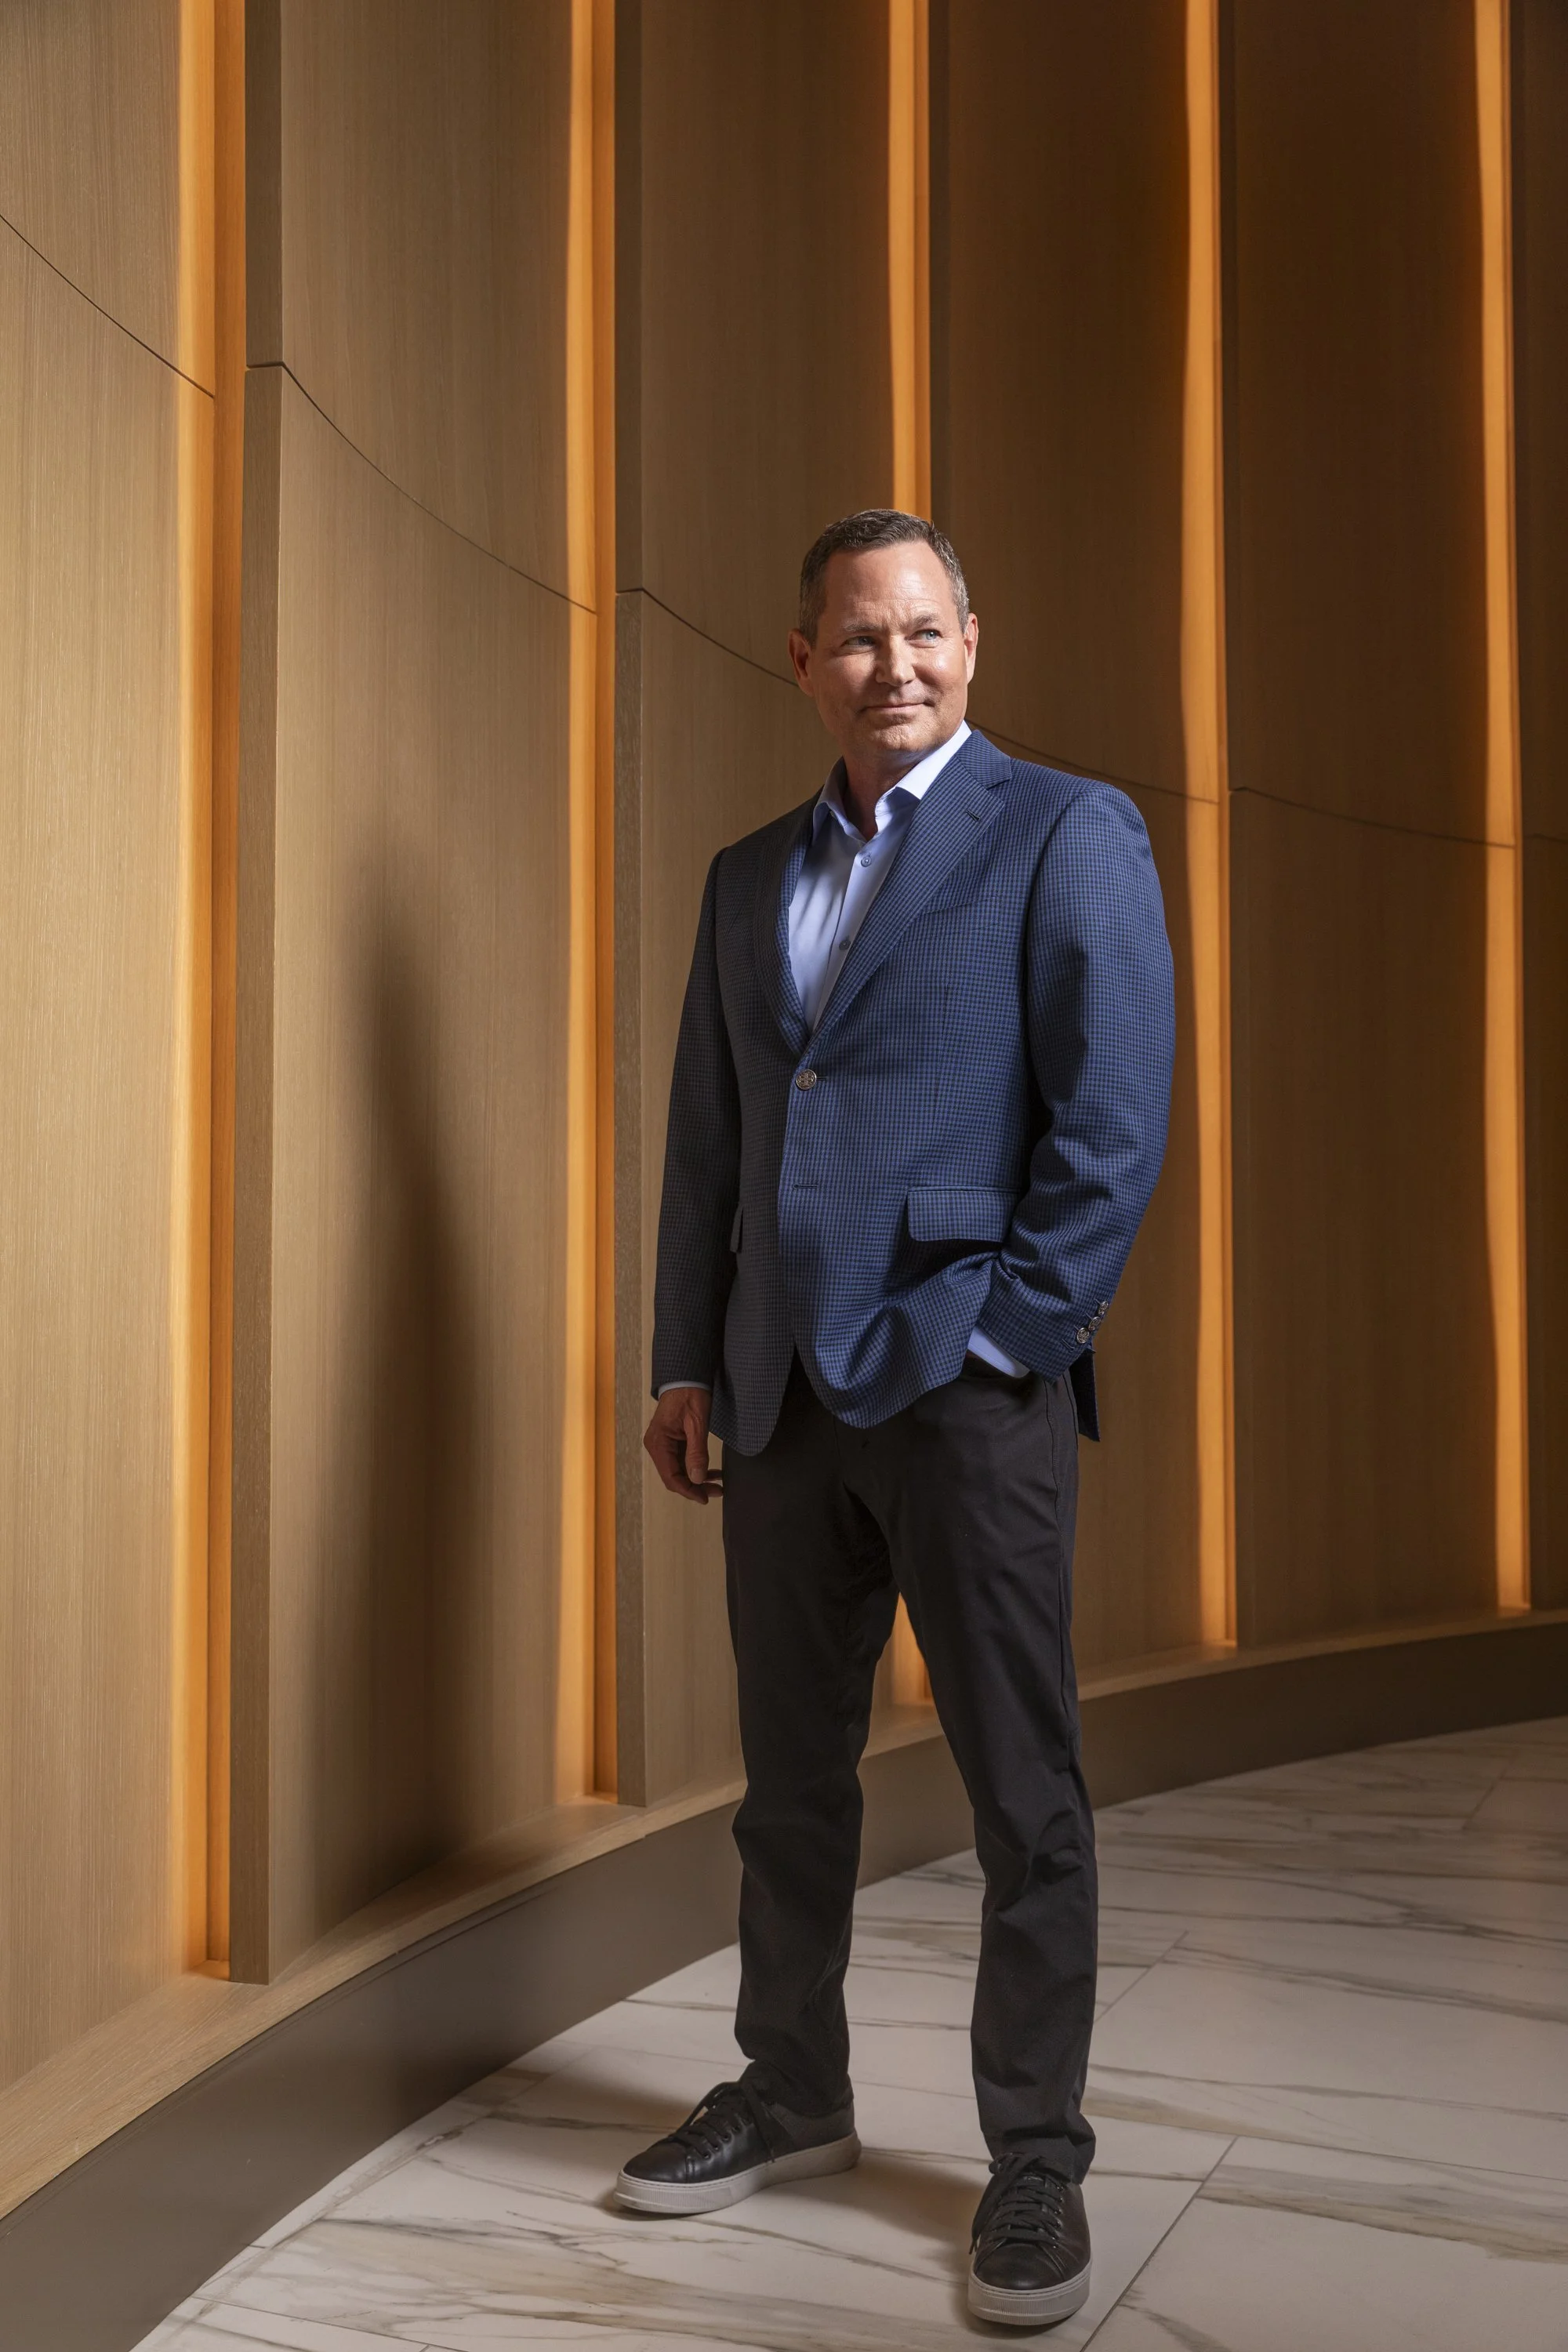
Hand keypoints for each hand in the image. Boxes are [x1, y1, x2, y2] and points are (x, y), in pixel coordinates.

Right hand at [644, 1386, 722, 1503]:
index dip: (688, 1491)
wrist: (686, 1375)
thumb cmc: (690, 1394)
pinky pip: (681, 1460)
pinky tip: (712, 1472)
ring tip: (718, 1484)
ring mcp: (663, 1444)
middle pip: (674, 1477)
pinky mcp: (671, 1441)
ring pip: (679, 1471)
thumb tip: (696, 1479)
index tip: (705, 1498)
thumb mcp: (697, 1423)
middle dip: (695, 1487)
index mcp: (658, 1443)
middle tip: (717, 1492)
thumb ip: (696, 1452)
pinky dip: (696, 1467)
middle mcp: (656, 1446)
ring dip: (697, 1479)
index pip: (671, 1477)